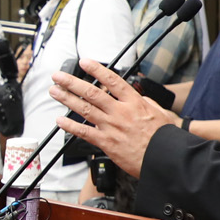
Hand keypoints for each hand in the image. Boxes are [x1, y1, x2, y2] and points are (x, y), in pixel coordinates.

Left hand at [50, 60, 181, 179]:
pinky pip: (84, 132)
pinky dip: (70, 126)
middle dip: (72, 82)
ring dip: (67, 99)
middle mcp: (120, 112)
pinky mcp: (107, 142)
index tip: (84, 62)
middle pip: (92, 92)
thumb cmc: (164, 138)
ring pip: (85, 109)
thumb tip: (139, 96)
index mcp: (134, 102)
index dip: (96, 70)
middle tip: (58, 77)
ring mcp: (112, 127)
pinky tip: (60, 121)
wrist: (165, 158)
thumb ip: (146, 102)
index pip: (112, 80)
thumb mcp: (160, 113)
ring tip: (55, 91)